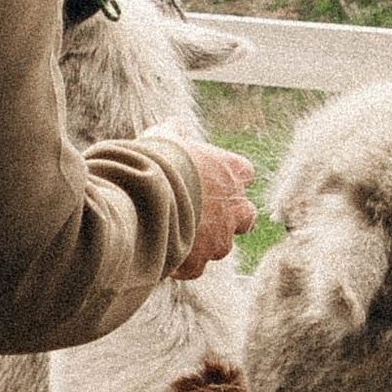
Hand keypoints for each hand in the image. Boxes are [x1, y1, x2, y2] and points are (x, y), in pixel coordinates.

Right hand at [169, 138, 255, 279]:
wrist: (146, 194)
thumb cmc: (158, 160)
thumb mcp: (166, 137)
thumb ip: (175, 131)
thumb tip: (175, 124)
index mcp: (232, 171)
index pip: (244, 174)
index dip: (227, 179)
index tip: (209, 180)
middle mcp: (235, 206)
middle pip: (245, 215)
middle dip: (228, 217)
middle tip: (202, 214)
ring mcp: (221, 236)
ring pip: (221, 244)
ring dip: (203, 241)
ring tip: (174, 234)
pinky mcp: (201, 259)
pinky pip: (196, 268)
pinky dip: (182, 264)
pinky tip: (164, 255)